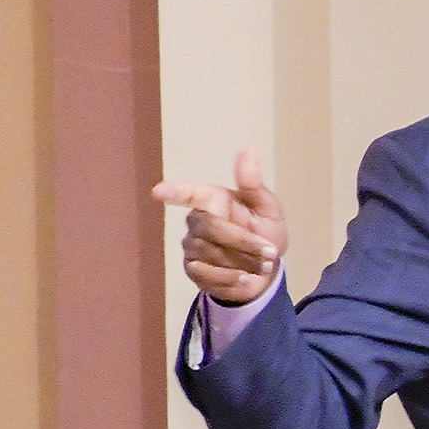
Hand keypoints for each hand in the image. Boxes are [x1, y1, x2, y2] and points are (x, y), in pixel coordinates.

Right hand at [152, 146, 288, 304]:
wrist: (266, 271)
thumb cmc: (265, 231)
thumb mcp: (268, 208)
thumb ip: (254, 184)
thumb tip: (249, 149)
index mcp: (213, 199)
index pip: (189, 193)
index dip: (174, 192)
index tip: (157, 192)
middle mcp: (197, 220)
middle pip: (211, 228)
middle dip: (244, 242)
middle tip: (270, 252)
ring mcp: (192, 246)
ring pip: (211, 253)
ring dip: (243, 261)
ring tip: (263, 265)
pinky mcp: (193, 270)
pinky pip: (207, 274)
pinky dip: (231, 278)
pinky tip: (245, 278)